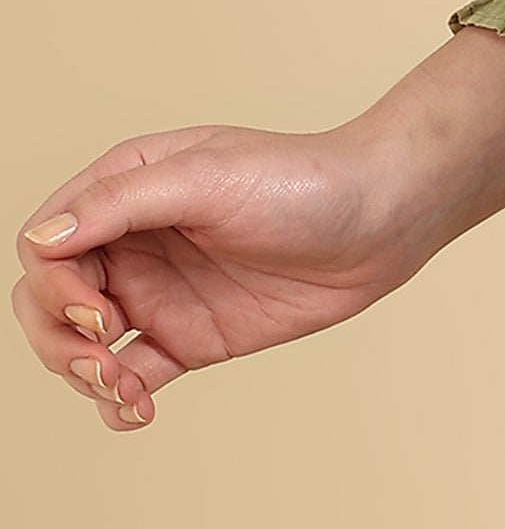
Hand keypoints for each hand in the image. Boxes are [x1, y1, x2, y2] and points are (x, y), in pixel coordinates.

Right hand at [12, 24, 504, 433]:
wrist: (382, 218)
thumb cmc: (303, 178)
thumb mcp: (210, 177)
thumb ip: (123, 204)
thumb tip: (42, 238)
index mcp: (129, 186)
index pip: (49, 241)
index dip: (53, 282)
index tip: (97, 309)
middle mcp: (136, 239)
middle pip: (51, 299)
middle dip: (59, 338)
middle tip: (104, 357)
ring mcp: (161, 291)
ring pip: (81, 345)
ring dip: (83, 376)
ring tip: (127, 391)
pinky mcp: (191, 336)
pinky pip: (131, 378)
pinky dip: (118, 402)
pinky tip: (139, 409)